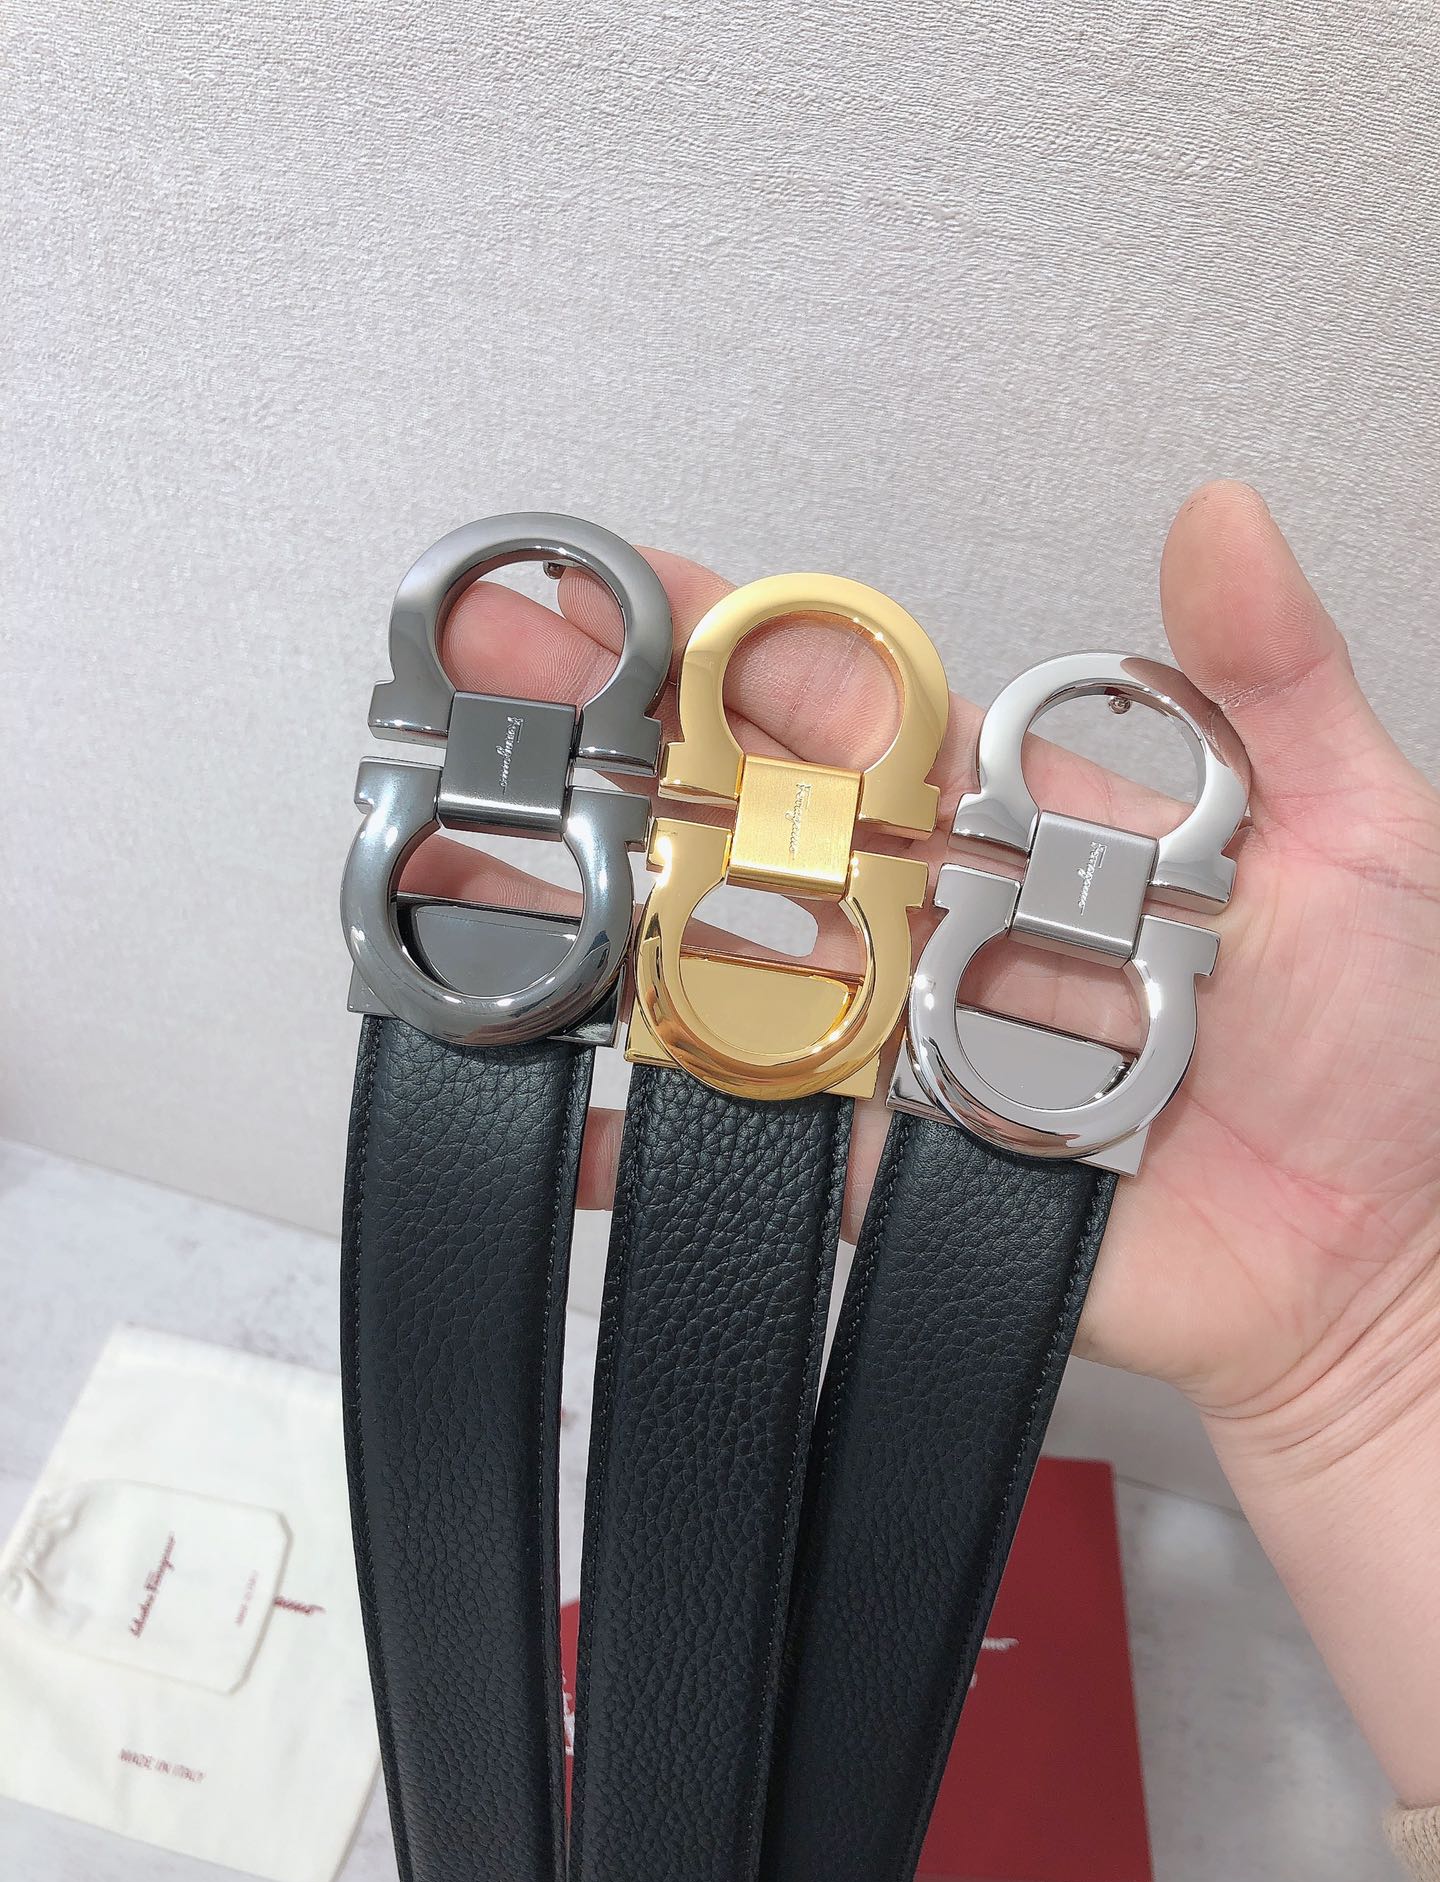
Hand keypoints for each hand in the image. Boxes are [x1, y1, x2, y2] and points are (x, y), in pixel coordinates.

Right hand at [413, 480, 1439, 1430]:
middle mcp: (939, 923)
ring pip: (720, 969)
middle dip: (608, 744)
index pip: (854, 708)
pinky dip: (649, 1135)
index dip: (738, 647)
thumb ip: (1273, 680)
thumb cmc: (1395, 1054)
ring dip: (587, 916)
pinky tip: (551, 1100)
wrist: (1388, 1267)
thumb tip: (1221, 516)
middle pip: (747, 820)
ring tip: (458, 861)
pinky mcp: (896, 1175)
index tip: (632, 588)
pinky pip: (756, 1150)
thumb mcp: (1359, 831)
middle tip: (479, 682)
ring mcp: (900, 1050)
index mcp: (1025, 820)